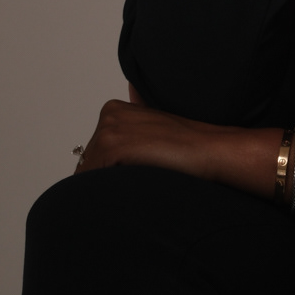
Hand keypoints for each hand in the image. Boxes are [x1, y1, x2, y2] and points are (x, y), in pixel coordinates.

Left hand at [74, 100, 282, 200]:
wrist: (207, 149)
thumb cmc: (185, 143)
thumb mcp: (153, 125)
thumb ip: (134, 119)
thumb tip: (126, 105)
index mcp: (113, 110)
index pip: (91, 152)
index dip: (107, 170)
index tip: (131, 173)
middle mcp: (108, 116)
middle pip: (87, 162)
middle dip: (104, 178)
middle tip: (136, 180)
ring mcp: (109, 130)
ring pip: (89, 172)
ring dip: (106, 186)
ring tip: (139, 181)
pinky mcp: (113, 146)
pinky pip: (93, 177)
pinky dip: (106, 189)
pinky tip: (134, 184)